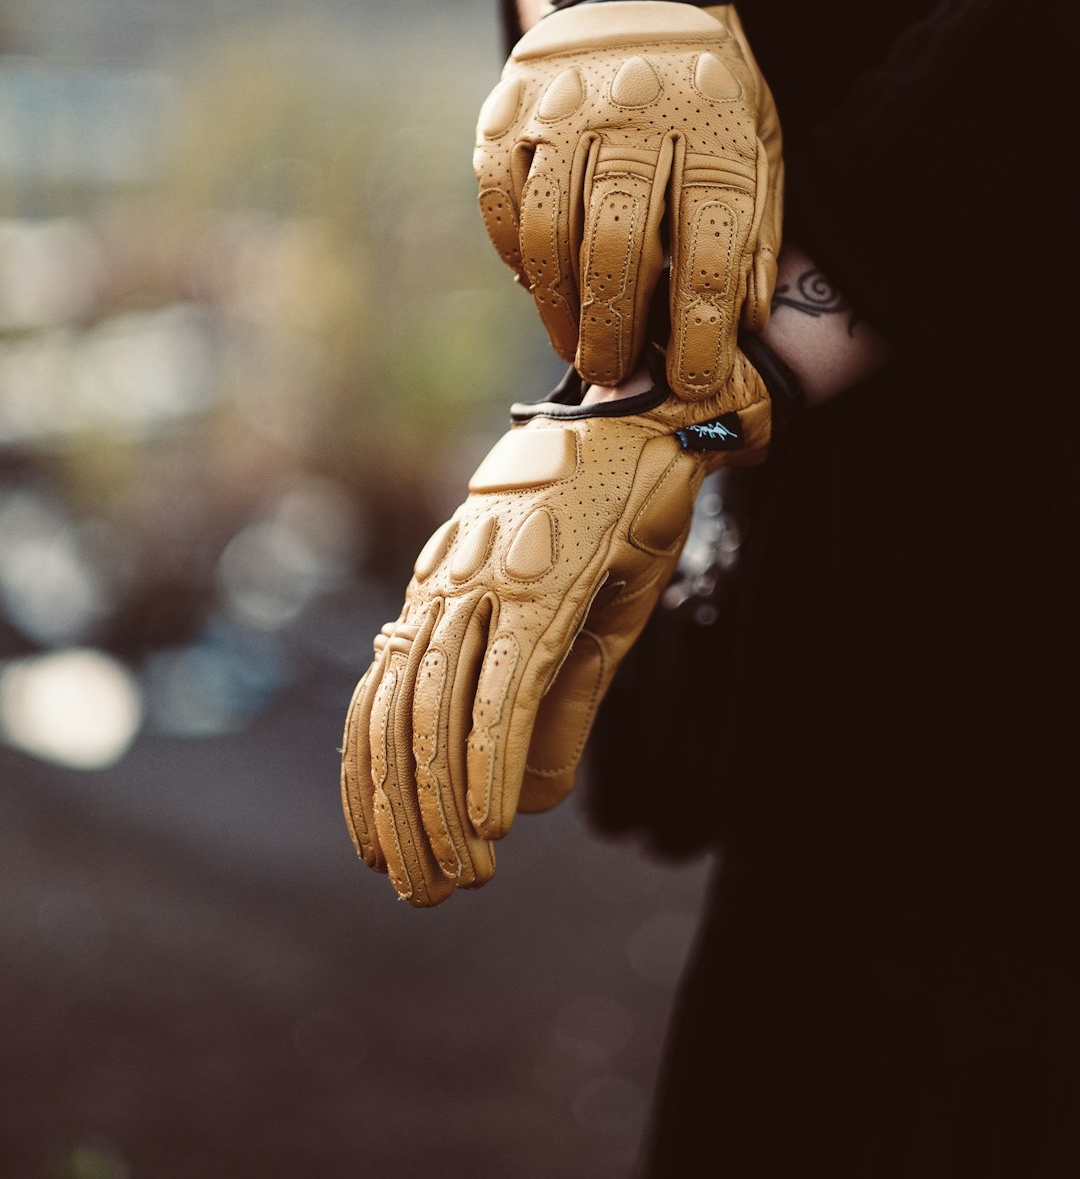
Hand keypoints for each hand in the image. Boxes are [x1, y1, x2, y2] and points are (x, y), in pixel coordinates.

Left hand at [340, 346, 778, 905]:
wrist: (658, 422)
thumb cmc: (619, 512)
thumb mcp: (590, 624)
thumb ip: (558, 708)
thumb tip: (525, 802)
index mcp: (446, 595)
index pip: (383, 703)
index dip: (373, 785)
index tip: (381, 855)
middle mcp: (448, 591)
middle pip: (397, 720)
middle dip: (399, 818)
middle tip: (416, 892)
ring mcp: (486, 585)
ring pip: (436, 712)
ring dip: (437, 806)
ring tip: (451, 878)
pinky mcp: (539, 585)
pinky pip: (500, 686)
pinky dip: (489, 758)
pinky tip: (493, 821)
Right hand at [474, 0, 782, 397]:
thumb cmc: (710, 90)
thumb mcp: (759, 142)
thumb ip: (756, 227)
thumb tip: (746, 322)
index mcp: (714, 117)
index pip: (710, 238)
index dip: (700, 321)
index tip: (693, 382)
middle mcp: (636, 104)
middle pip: (620, 240)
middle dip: (618, 327)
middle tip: (615, 376)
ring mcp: (562, 102)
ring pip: (552, 228)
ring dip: (561, 306)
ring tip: (577, 349)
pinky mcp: (505, 108)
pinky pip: (502, 201)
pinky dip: (518, 256)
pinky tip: (540, 289)